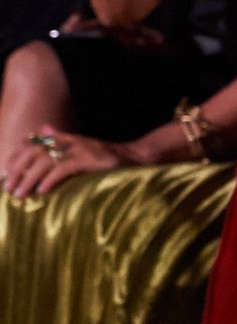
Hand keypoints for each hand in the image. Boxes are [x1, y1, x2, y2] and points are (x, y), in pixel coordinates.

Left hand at [2, 125, 140, 199]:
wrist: (136, 157)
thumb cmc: (108, 158)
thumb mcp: (82, 147)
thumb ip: (62, 139)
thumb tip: (43, 129)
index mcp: (67, 139)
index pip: (34, 144)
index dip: (17, 156)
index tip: (5, 172)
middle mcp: (70, 142)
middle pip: (35, 153)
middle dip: (18, 170)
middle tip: (7, 188)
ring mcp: (80, 150)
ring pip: (46, 162)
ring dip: (29, 178)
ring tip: (20, 194)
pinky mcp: (90, 160)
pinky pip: (65, 168)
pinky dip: (51, 179)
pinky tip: (42, 190)